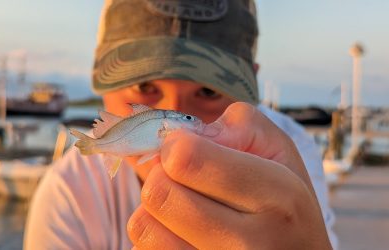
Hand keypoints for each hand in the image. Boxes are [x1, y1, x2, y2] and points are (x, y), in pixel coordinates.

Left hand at [127, 102, 331, 248]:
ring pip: (143, 226)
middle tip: (184, 178)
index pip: (187, 159)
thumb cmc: (285, 203)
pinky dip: (156, 233)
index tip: (185, 148)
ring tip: (184, 206)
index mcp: (276, 197)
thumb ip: (238, 125)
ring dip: (156, 208)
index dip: (176, 146)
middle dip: (163, 175)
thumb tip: (185, 137)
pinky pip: (145, 249)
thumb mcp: (279, 150)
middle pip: (159, 193)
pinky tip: (183, 231)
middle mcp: (249, 244)